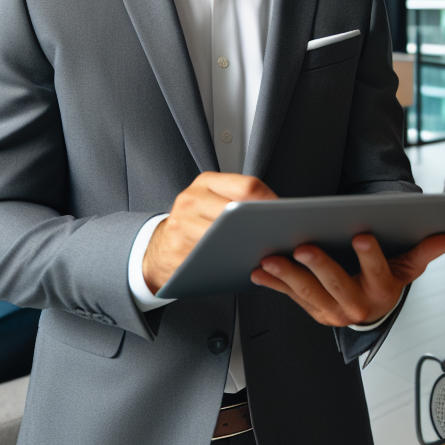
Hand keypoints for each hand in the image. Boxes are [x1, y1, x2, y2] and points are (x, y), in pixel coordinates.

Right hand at [143, 172, 277, 293]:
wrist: (160, 248)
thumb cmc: (197, 223)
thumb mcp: (214, 202)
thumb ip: (240, 200)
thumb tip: (281, 209)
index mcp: (207, 182)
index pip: (246, 186)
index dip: (269, 202)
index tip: (284, 215)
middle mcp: (191, 198)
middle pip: (236, 210)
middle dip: (260, 224)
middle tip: (278, 235)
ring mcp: (181, 222)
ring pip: (223, 234)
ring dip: (246, 244)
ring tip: (262, 248)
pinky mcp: (177, 247)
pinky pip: (209, 254)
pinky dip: (228, 259)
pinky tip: (241, 261)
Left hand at [251, 231, 444, 326]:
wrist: (371, 310)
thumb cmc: (388, 279)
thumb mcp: (409, 267)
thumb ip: (425, 250)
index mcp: (382, 291)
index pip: (379, 272)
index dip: (371, 256)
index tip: (362, 235)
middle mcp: (357, 306)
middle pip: (337, 285)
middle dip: (319, 266)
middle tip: (304, 247)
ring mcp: (332, 312)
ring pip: (309, 293)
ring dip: (288, 276)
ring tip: (271, 258)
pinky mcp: (313, 311)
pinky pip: (291, 298)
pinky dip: (274, 285)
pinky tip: (260, 271)